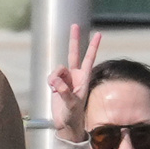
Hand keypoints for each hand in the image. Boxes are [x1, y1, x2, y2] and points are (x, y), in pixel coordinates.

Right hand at [48, 23, 101, 142]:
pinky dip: (50, 82)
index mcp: (84, 78)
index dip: (93, 46)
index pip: (89, 58)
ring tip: (56, 90)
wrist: (66, 123)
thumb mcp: (72, 105)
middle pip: (74, 53)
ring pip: (57, 68)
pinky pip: (51, 76)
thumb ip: (65, 92)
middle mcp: (75, 75)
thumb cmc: (74, 115)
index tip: (99, 34)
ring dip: (55, 78)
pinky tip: (53, 91)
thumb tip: (57, 82)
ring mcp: (65, 78)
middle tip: (75, 25)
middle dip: (74, 39)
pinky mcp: (56, 82)